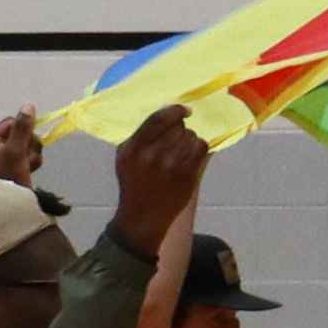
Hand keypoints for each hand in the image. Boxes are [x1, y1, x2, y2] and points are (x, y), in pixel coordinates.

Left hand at [0, 110, 47, 186]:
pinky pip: (28, 156)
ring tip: (27, 167)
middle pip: (21, 133)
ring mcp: (4, 158)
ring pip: (27, 145)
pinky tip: (28, 171)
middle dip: (29, 145)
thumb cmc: (9, 178)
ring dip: (32, 155)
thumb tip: (28, 106)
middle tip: (25, 157)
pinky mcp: (13, 167)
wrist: (11, 207)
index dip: (24, 129)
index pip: (11, 122)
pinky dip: (32, 162)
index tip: (27, 141)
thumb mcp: (16, 150)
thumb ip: (23, 128)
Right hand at [106, 105, 208, 249]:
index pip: (157, 119)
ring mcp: (171, 166)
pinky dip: (199, 148)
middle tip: (177, 138)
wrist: (143, 216)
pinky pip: (201, 149)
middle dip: (181, 129)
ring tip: (182, 150)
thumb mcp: (126, 157)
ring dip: (190, 139)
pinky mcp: (187, 176)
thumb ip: (141, 136)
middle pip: (178, 127)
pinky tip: (192, 154)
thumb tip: (169, 114)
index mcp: (133, 148)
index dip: (174, 111)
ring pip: (191, 137)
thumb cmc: (134, 182)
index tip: (184, 110)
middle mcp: (151, 156)